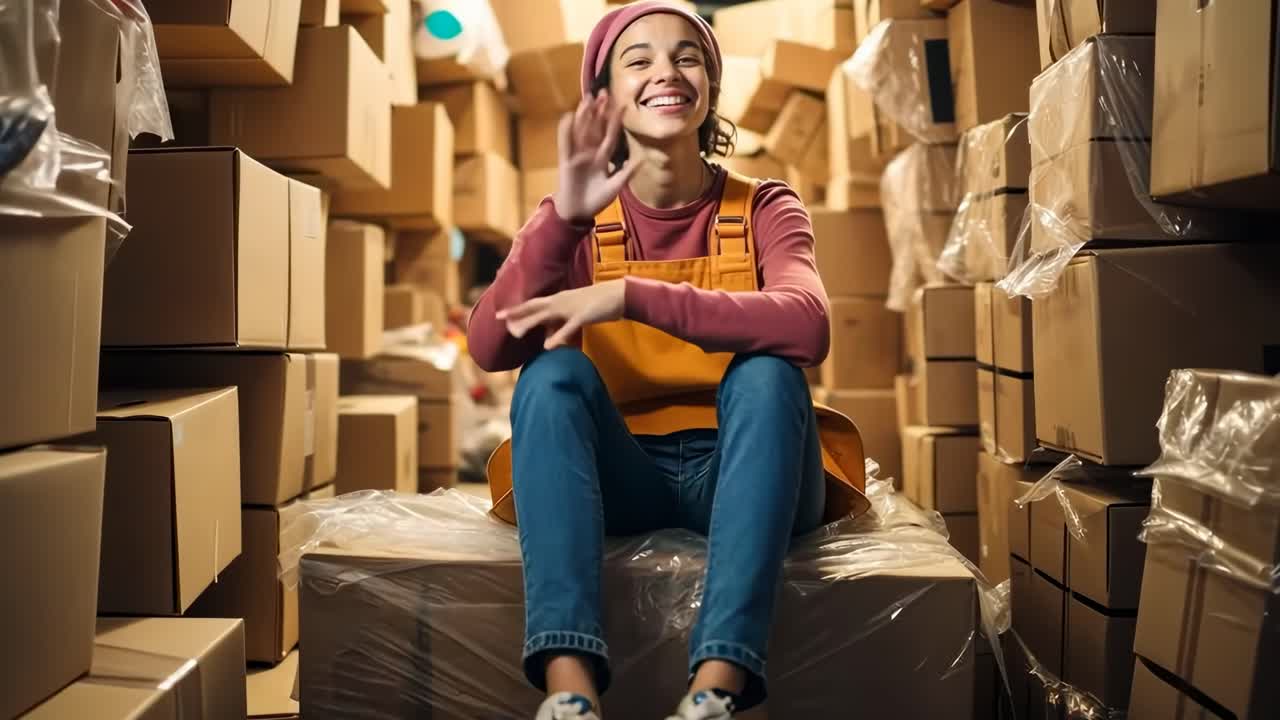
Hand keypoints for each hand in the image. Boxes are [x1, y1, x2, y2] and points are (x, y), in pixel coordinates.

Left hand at [497, 280, 625, 349]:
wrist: (619, 295)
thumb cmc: (599, 304)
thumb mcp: (575, 312)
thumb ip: (560, 323)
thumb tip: (548, 337)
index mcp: (559, 299)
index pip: (534, 303)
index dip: (517, 308)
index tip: (500, 314)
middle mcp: (561, 301)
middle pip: (534, 307)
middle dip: (516, 312)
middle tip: (498, 318)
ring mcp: (571, 308)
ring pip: (546, 316)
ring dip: (529, 323)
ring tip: (515, 333)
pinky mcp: (583, 316)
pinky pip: (567, 328)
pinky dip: (557, 336)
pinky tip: (547, 346)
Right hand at [551, 92, 644, 223]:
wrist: (578, 213)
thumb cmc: (597, 200)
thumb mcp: (616, 187)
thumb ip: (627, 172)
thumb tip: (642, 159)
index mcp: (603, 157)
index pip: (610, 135)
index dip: (615, 121)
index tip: (622, 105)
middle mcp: (590, 153)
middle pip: (596, 128)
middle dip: (599, 111)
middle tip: (604, 92)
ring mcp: (578, 155)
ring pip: (582, 131)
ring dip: (584, 115)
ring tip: (588, 98)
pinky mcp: (566, 161)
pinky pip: (566, 143)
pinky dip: (566, 130)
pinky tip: (569, 116)